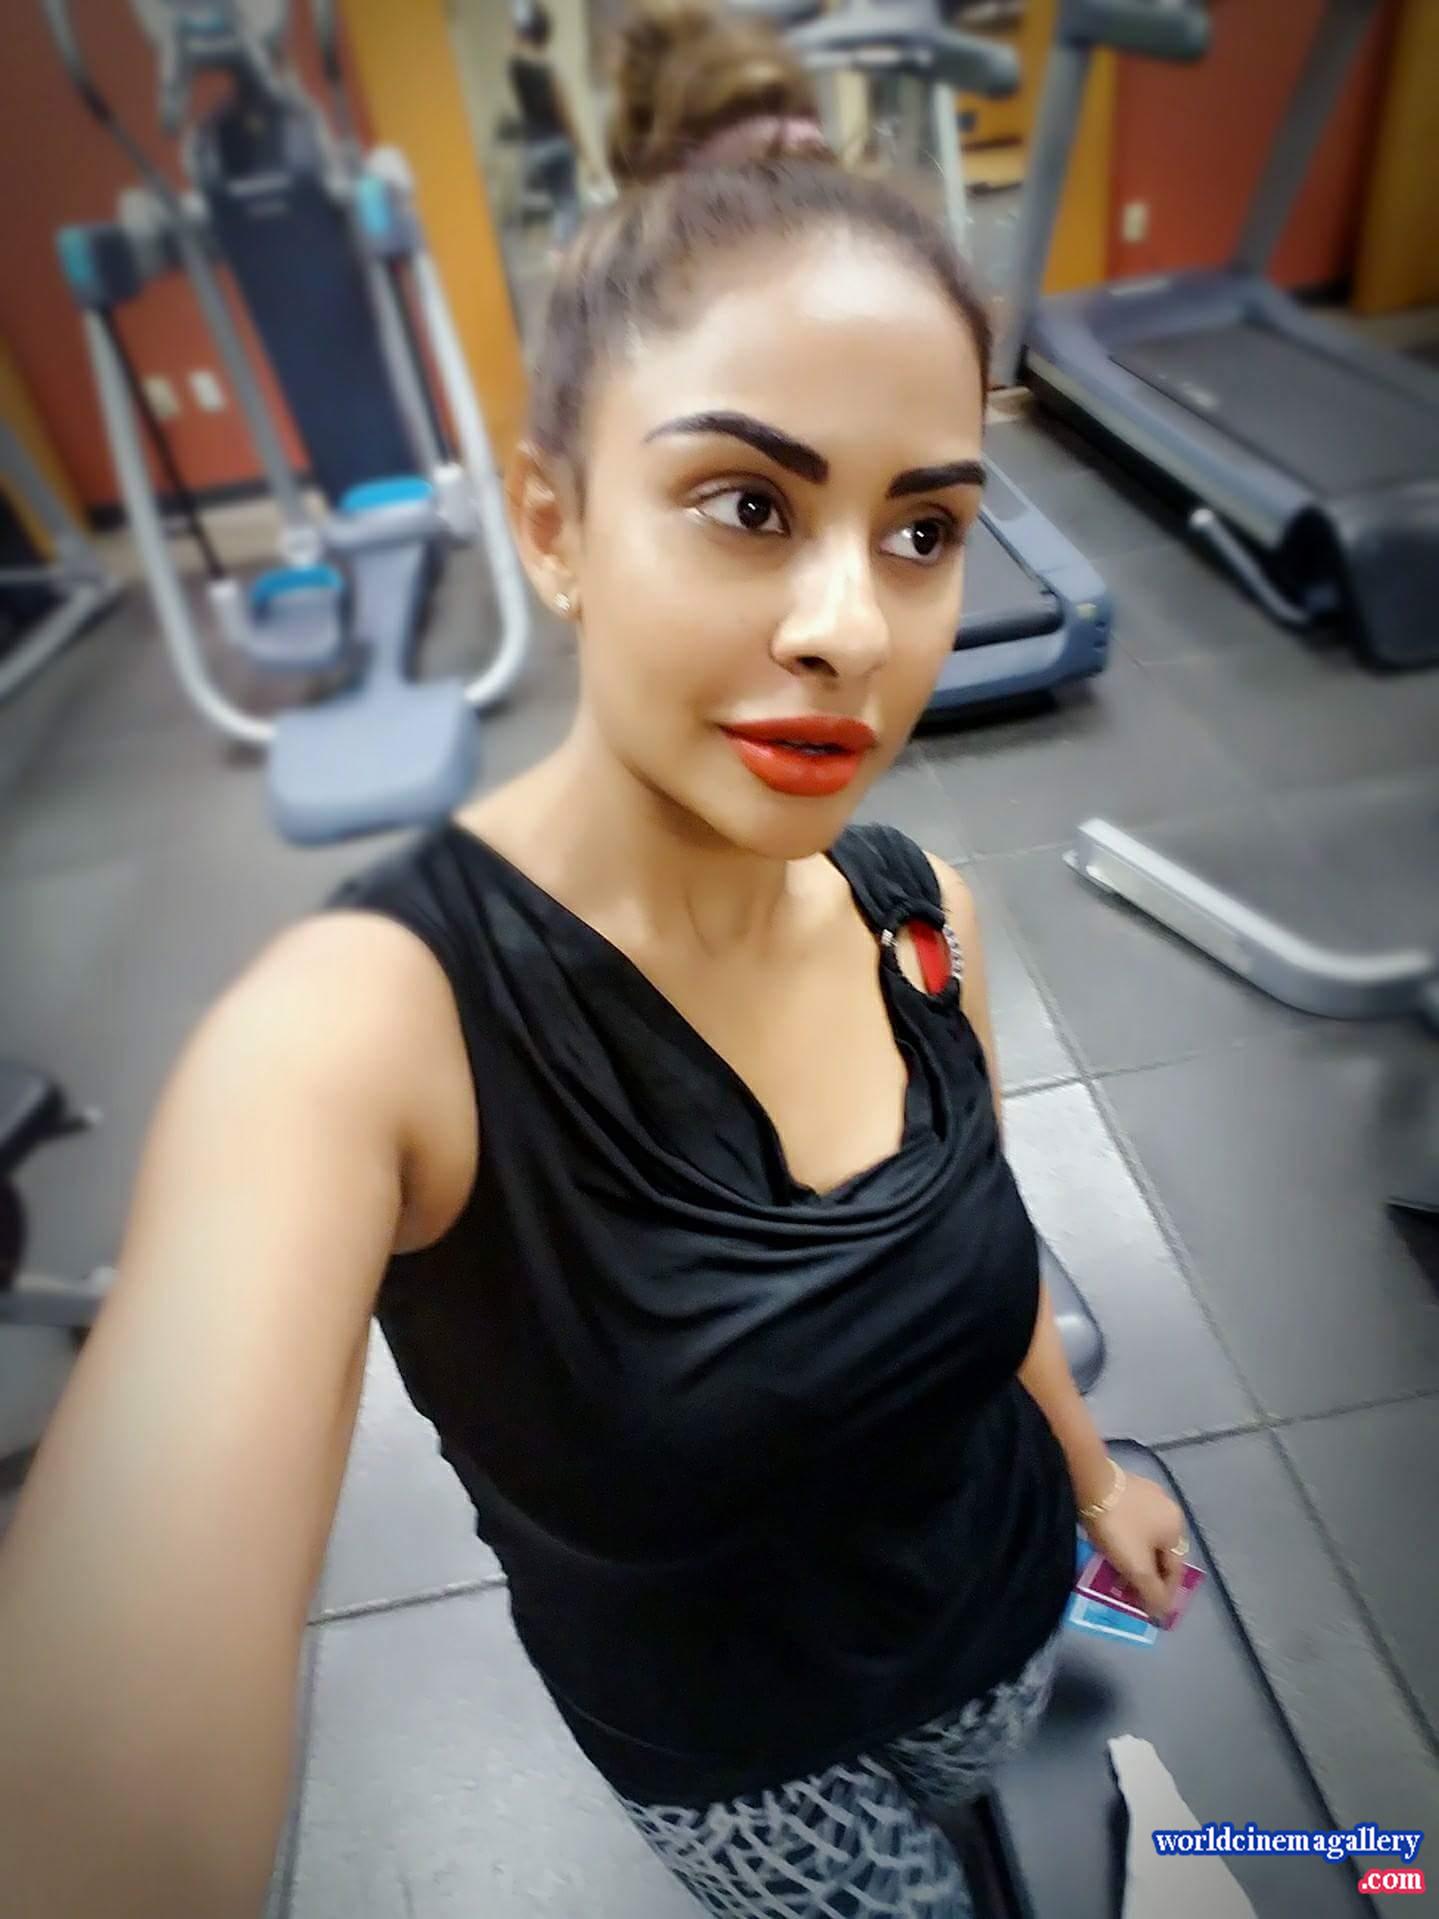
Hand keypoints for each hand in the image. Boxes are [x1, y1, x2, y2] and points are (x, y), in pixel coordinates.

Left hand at [1081, 1471, 1187, 1623]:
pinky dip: (1124, 1539)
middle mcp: (1168, 1508)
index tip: (1148, 1610)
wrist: (1089, 1480)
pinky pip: (1130, 1521)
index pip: (1176, 1570)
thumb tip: (1162, 1611)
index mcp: (1177, 1528)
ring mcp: (1147, 1494)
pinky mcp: (1125, 1485)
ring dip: (1135, 1557)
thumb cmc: (1118, 1526)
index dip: (1164, 1593)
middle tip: (1130, 1593)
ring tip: (1116, 1573)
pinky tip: (1109, 1545)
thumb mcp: (1137, 1566)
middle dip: (1147, 1576)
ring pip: (1144, 1537)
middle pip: (1160, 1553)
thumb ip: (1153, 1592)